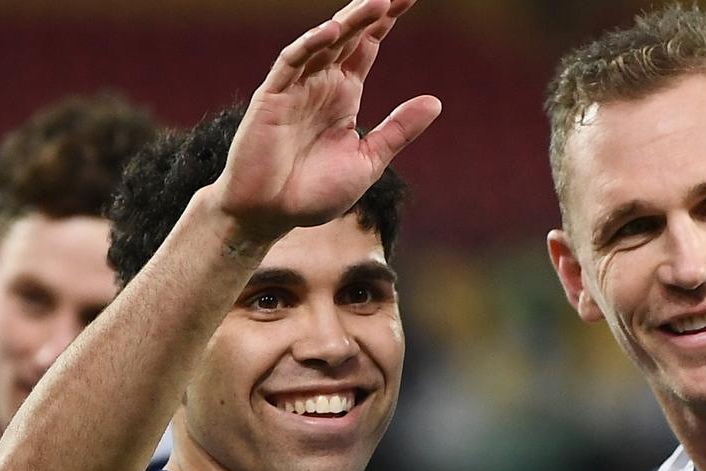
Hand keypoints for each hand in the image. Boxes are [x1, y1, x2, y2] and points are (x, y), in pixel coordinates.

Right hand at [215, 0, 440, 240]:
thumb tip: (435, 102)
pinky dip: (309, 45)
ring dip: (349, 20)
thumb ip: (398, 130)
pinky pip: (291, 63)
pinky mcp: (272, 98)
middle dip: (372, 10)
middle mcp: (321, 83)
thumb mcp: (368, 160)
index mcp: (344, 94)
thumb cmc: (314, 192)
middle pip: (350, 35)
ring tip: (377, 0)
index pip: (368, 45)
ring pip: (324, 42)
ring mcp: (295, 87)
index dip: (386, 21)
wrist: (271, 215)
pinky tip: (332, 30)